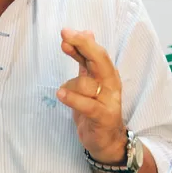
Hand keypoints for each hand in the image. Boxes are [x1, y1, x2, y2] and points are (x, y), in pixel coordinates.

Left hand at [57, 29, 126, 163]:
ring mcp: (108, 101)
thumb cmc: (95, 108)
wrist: (106, 140)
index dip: (82, 41)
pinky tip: (61, 94)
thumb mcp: (89, 81)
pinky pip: (87, 104)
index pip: (96, 53)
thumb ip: (85, 59)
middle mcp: (110, 84)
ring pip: (86, 83)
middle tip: (66, 37)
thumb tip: (85, 32)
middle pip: (99, 60)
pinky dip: (74, 99)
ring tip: (64, 93)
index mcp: (106, 74)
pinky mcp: (103, 117)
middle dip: (84, 46)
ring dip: (71, 86)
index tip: (66, 32)